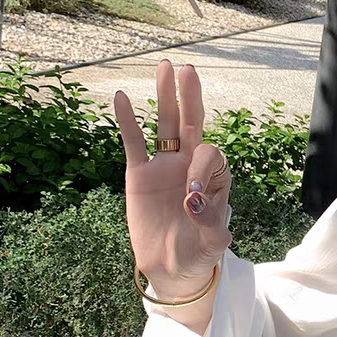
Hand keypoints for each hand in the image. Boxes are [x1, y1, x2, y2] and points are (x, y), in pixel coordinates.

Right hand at [116, 59, 232, 291]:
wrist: (172, 268)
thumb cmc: (199, 254)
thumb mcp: (211, 244)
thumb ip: (209, 223)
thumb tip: (191, 200)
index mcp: (214, 180)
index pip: (210, 156)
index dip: (201, 168)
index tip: (190, 198)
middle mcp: (190, 167)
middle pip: (192, 125)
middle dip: (191, 99)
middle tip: (189, 71)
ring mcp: (165, 167)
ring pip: (165, 125)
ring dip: (165, 98)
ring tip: (165, 68)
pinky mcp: (140, 175)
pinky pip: (133, 143)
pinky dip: (128, 121)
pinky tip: (122, 97)